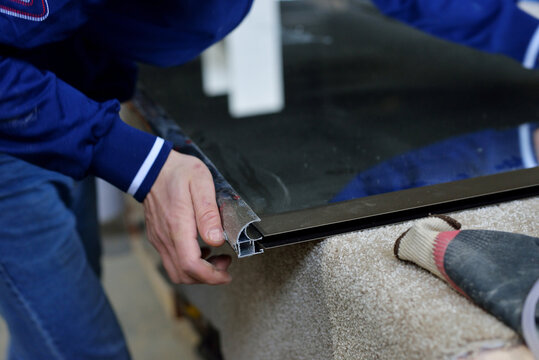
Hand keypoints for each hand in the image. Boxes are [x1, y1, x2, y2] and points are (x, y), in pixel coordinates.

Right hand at [143, 151, 231, 284]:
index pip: (190, 265)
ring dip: (198, 272)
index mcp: (178, 226)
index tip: (226, 274)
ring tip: (216, 258)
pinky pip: (172, 260)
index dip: (211, 276)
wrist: (151, 167)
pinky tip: (202, 249)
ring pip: (176, 271)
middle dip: (207, 277)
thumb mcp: (201, 183)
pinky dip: (188, 263)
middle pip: (183, 275)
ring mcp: (159, 239)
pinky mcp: (158, 237)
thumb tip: (216, 240)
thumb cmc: (178, 172)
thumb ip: (208, 213)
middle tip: (225, 264)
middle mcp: (165, 237)